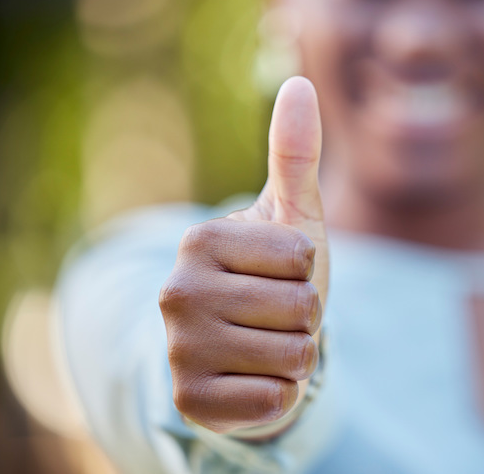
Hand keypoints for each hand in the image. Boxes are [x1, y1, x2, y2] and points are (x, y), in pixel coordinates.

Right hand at [160, 77, 328, 434]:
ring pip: (293, 357)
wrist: (250, 344)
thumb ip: (295, 152)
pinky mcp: (188, 401)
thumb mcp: (294, 215)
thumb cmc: (279, 275)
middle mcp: (176, 292)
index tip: (281, 274)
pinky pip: (272, 401)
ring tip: (267, 344)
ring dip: (296, 355)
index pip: (301, 259)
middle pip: (301, 308)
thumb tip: (298, 81)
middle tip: (274, 314)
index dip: (307, 271)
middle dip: (305, 316)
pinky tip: (254, 379)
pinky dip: (279, 394)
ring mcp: (177, 350)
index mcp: (201, 240)